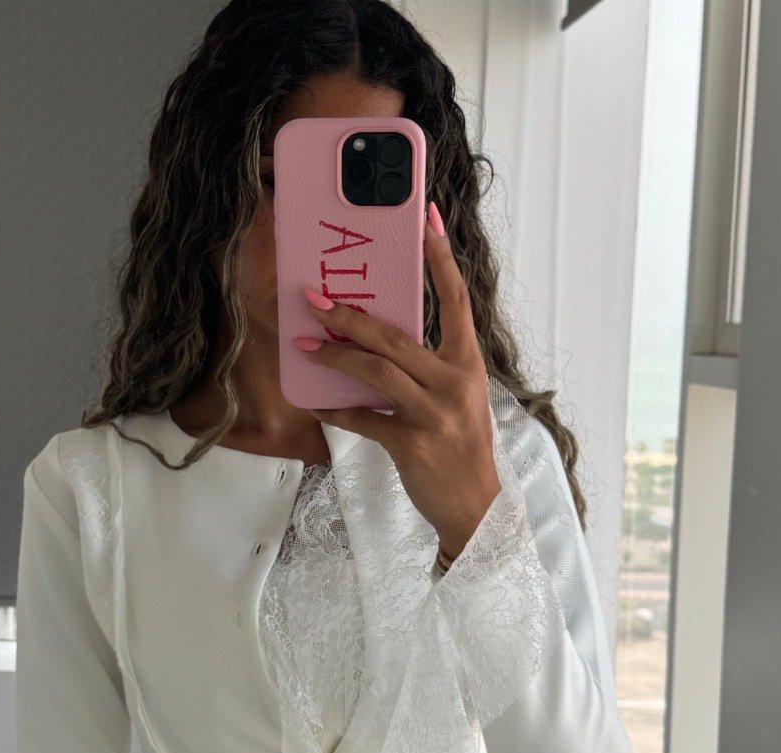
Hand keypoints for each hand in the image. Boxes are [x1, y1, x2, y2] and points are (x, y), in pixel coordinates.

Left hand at [295, 201, 500, 561]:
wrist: (475, 506)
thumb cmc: (462, 446)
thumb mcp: (458, 397)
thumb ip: (430, 366)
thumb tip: (380, 339)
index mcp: (468, 363)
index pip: (455, 299)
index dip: (440, 258)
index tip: (425, 219)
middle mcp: (452, 383)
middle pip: (394, 336)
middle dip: (350, 314)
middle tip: (314, 298)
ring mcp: (432, 414)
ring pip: (375, 372)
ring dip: (335, 355)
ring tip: (304, 344)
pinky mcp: (410, 444)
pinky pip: (363, 421)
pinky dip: (336, 410)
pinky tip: (316, 401)